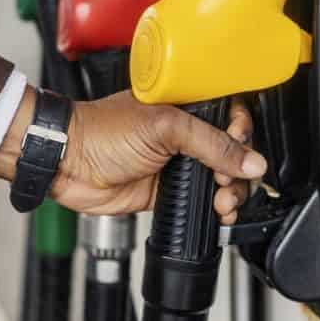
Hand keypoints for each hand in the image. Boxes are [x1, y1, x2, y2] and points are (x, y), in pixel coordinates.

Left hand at [0, 88, 262, 219]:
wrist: (68, 162)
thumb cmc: (102, 130)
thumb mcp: (164, 127)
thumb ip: (211, 143)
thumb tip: (251, 160)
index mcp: (185, 105)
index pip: (231, 116)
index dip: (243, 134)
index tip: (241, 150)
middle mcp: (184, 133)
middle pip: (231, 152)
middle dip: (240, 170)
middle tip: (228, 180)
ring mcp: (175, 164)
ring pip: (219, 180)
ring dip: (231, 193)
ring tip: (223, 202)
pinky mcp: (165, 192)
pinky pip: (199, 202)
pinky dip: (214, 211)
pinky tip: (217, 215)